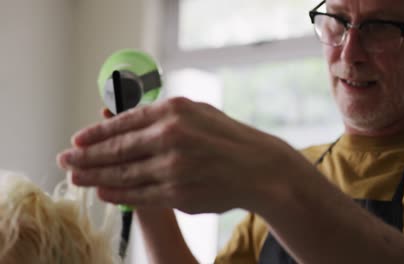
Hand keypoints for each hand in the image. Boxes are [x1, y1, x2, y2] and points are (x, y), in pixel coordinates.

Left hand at [57, 97, 309, 213]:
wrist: (258, 168)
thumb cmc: (228, 136)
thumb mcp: (197, 111)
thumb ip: (162, 114)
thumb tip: (127, 119)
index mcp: (174, 111)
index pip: (124, 123)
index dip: (96, 133)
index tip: (76, 140)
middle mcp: (170, 138)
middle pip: (117, 150)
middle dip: (86, 157)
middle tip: (64, 160)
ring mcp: (173, 169)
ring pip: (124, 175)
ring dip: (96, 177)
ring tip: (76, 178)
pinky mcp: (177, 194)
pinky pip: (140, 195)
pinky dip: (118, 194)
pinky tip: (103, 192)